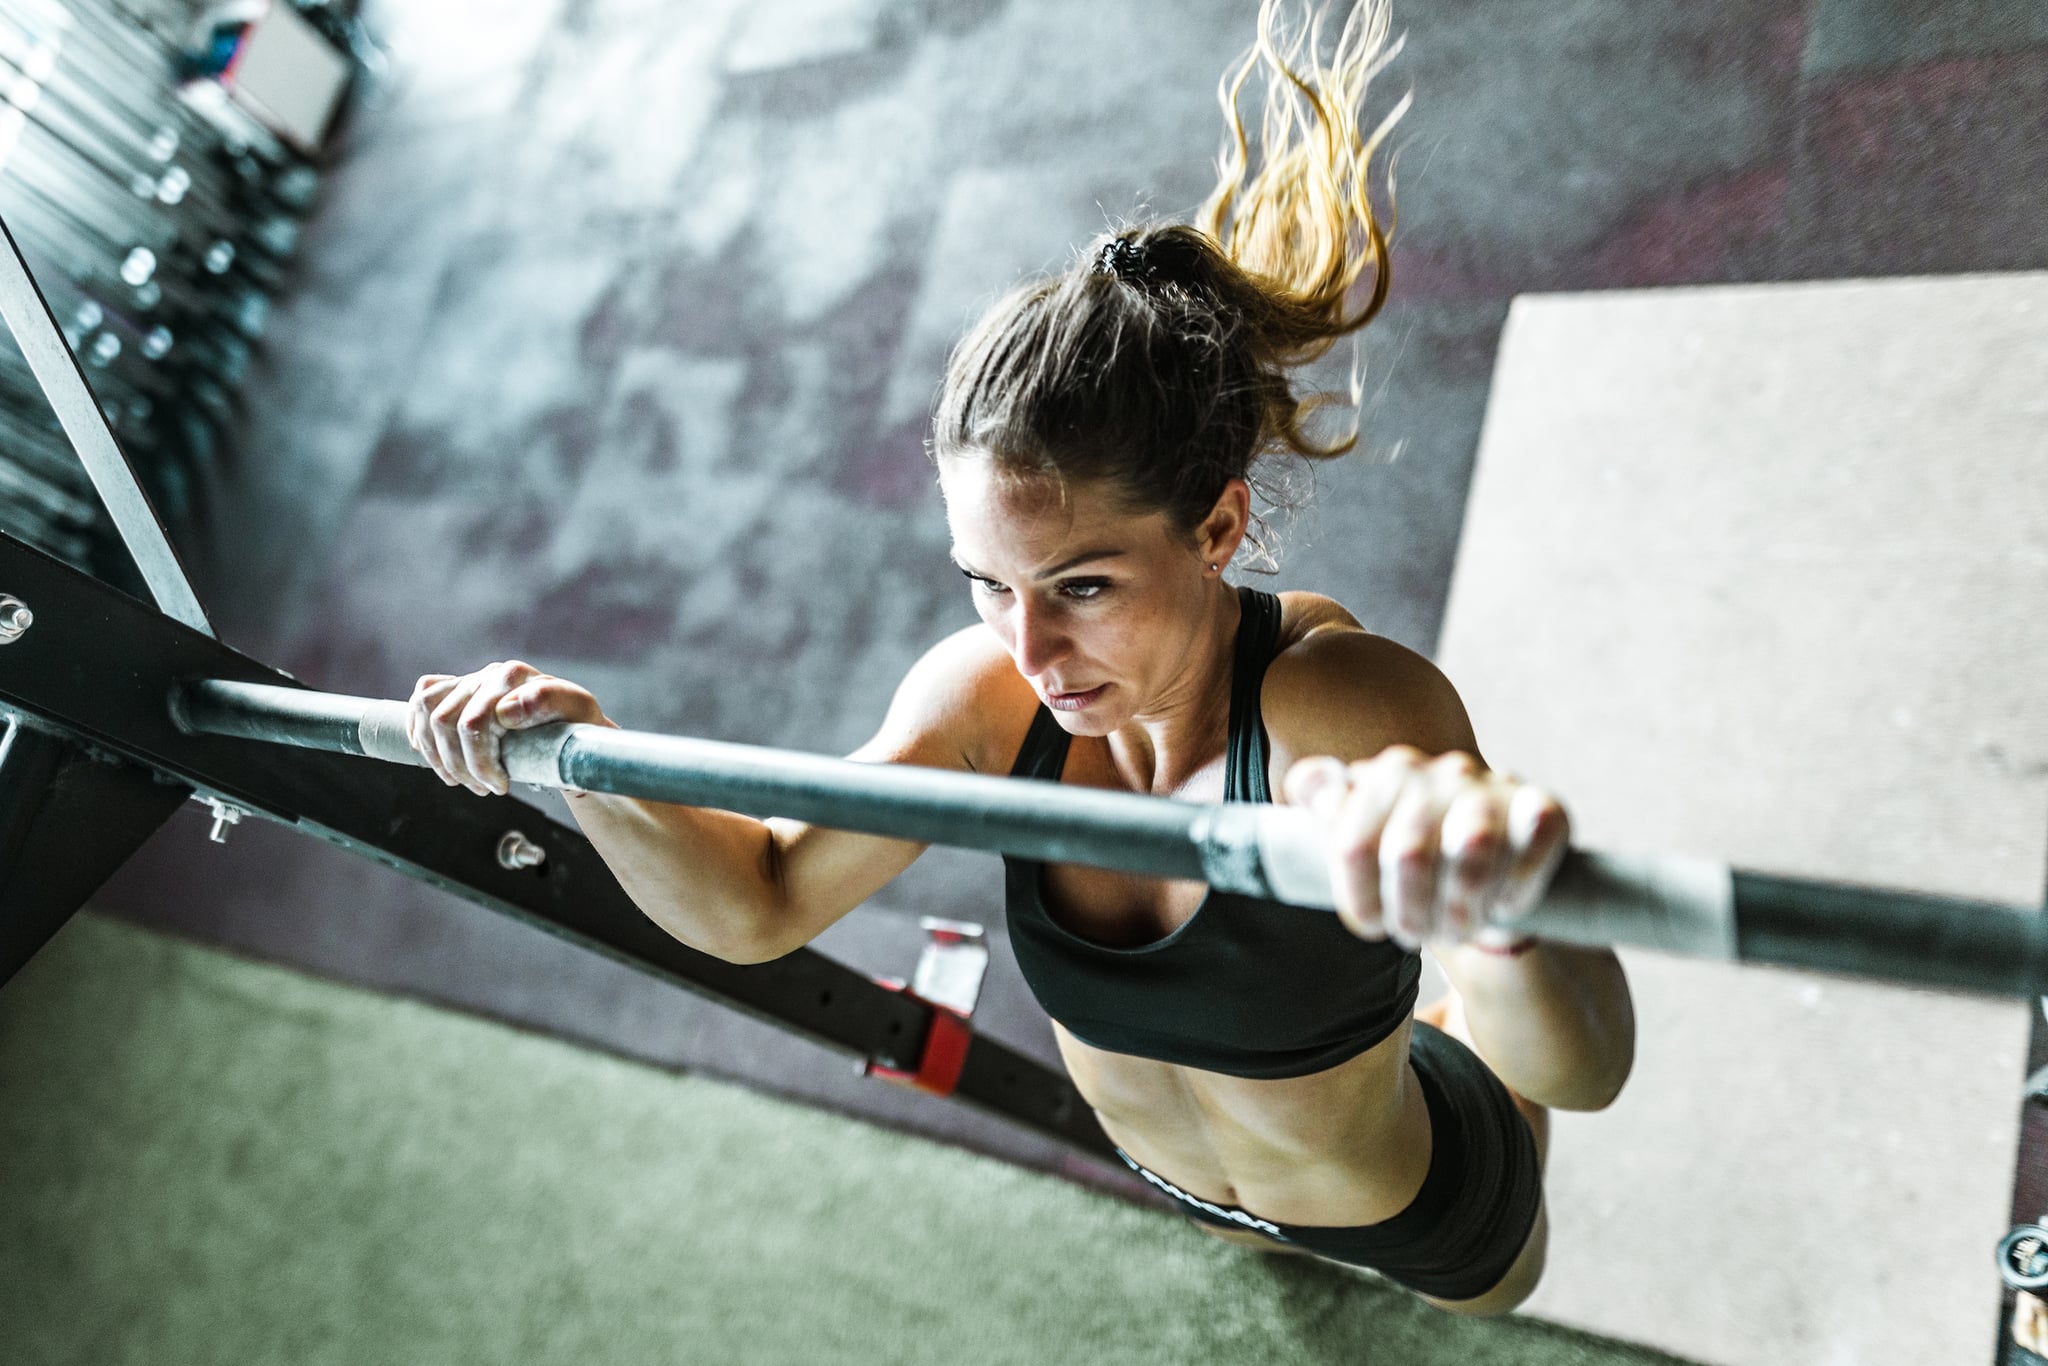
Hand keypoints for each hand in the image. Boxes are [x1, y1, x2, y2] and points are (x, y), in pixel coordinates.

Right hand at [407, 661, 611, 796]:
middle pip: (445, 722)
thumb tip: (504, 710)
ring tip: (463, 780)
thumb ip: (550, 701)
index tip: (501, 786)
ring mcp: (471, 681)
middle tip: (485, 789)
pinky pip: (422, 700)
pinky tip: (432, 753)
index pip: (474, 723)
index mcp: (515, 676)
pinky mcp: (457, 690)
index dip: (481, 762)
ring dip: (439, 756)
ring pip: (428, 713)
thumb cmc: (576, 725)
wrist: (572, 729)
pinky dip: (419, 730)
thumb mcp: (579, 713)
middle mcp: (490, 674)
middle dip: (461, 765)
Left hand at [1281, 746, 1568, 950]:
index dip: (1360, 901)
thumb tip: (1308, 783)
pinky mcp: (1544, 808)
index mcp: (1388, 775)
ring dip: (1461, 910)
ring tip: (1457, 929)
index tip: (1372, 926)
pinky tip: (1504, 907)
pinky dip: (1516, 889)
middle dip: (1411, 914)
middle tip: (1417, 936)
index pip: (1352, 847)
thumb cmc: (1416, 852)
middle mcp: (1440, 771)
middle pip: (1409, 855)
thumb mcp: (1365, 834)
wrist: (1491, 859)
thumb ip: (1329, 806)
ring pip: (1472, 851)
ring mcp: (1493, 787)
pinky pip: (1533, 843)